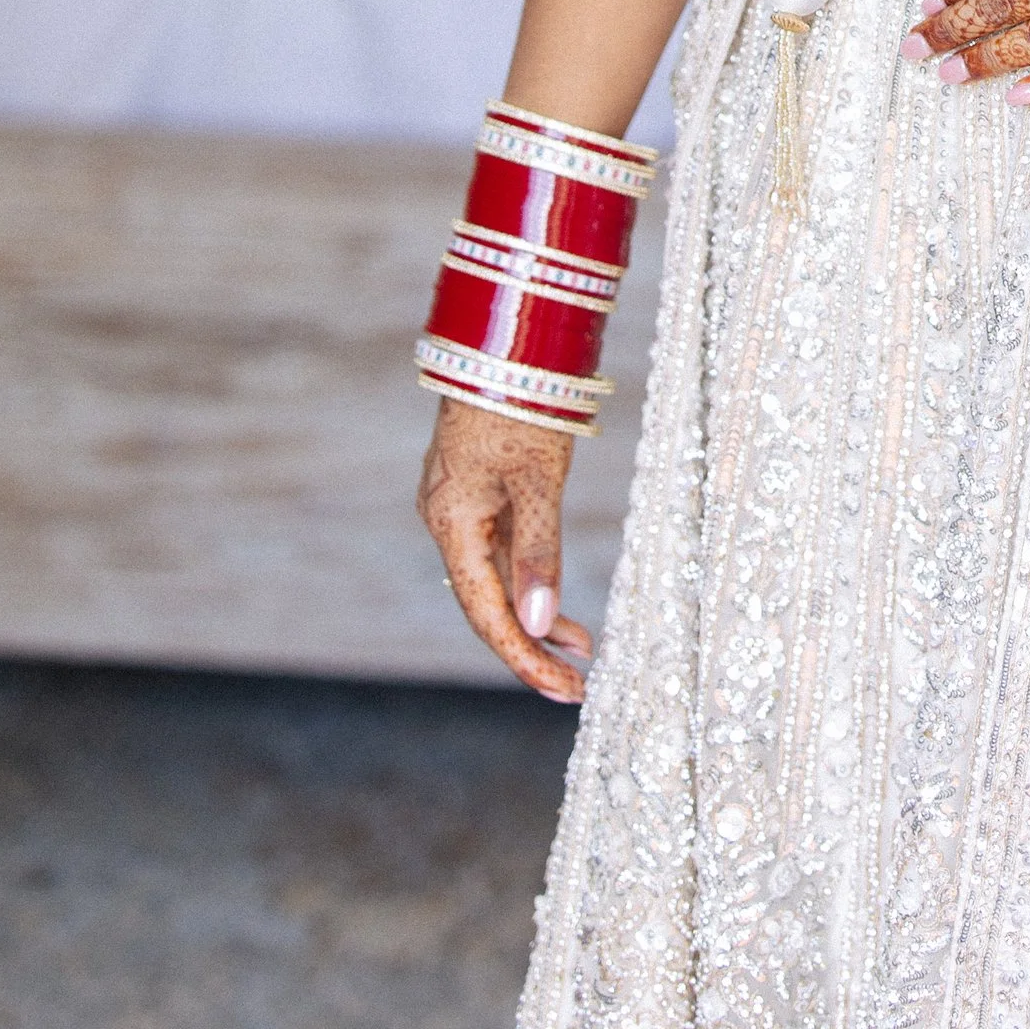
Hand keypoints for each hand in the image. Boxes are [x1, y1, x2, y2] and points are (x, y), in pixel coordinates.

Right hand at [417, 396, 594, 701]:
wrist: (503, 338)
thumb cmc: (520, 403)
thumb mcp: (538, 479)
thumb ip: (539, 551)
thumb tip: (540, 625)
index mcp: (451, 522)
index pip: (487, 612)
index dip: (524, 657)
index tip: (565, 690)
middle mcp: (447, 519)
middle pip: (487, 601)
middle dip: (533, 645)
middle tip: (578, 684)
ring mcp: (459, 503)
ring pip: (495, 575)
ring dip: (536, 610)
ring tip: (582, 647)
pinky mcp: (476, 487)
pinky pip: (500, 547)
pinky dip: (530, 573)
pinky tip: (555, 596)